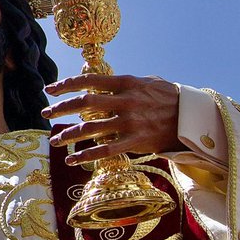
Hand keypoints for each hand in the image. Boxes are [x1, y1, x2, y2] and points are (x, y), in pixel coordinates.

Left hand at [42, 74, 181, 164]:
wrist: (194, 118)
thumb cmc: (167, 98)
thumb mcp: (146, 82)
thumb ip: (121, 83)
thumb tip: (97, 80)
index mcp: (126, 83)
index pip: (89, 80)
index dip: (67, 84)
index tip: (50, 89)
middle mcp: (126, 101)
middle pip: (85, 103)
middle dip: (61, 108)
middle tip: (45, 112)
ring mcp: (130, 122)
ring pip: (91, 128)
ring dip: (69, 134)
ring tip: (55, 139)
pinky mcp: (136, 142)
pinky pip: (106, 150)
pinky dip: (87, 155)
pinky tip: (73, 159)